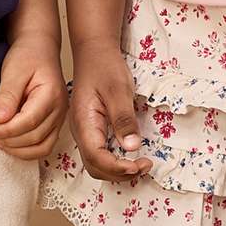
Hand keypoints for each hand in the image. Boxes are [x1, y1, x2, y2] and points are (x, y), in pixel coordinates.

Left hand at [0, 40, 68, 160]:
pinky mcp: (53, 123)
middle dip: (9, 140)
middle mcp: (60, 109)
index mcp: (51, 94)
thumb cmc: (28, 56)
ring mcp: (59, 118)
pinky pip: (43, 145)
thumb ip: (7, 96)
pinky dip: (26, 150)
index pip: (29, 122)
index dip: (7, 130)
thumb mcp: (13, 70)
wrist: (39, 49)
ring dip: (17, 149)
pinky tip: (9, 142)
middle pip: (35, 137)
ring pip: (42, 147)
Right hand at [69, 38, 151, 177]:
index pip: (97, 157)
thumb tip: (132, 148)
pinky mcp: (91, 129)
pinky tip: (131, 156)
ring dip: (118, 171)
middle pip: (95, 167)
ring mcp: (85, 131)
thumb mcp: (118, 90)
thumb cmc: (105, 66)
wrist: (94, 51)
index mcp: (84, 122)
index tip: (140, 164)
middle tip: (145, 166)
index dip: (118, 167)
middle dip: (120, 174)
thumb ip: (124, 119)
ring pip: (97, 163)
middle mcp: (81, 131)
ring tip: (141, 164)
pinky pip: (100, 153)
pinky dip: (116, 161)